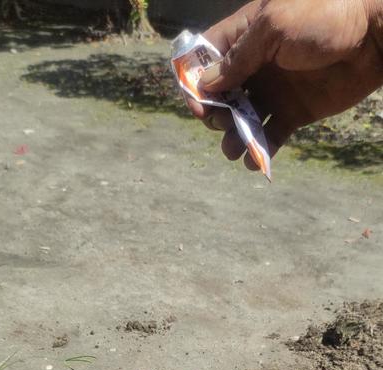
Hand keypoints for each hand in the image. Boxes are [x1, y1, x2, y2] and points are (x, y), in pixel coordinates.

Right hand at [190, 0, 382, 167]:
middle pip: (220, 94)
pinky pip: (269, 136)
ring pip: (241, 119)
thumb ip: (238, 57)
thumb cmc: (325, 16)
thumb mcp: (274, 28)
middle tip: (223, 121)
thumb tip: (206, 84)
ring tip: (233, 148)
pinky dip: (259, 152)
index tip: (197, 103)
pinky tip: (254, 162)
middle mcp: (256, 64)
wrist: (373, 36)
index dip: (195, 82)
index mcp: (246, 35)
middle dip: (215, 113)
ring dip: (232, 137)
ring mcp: (274, 89)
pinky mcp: (294, 112)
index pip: (206, 58)